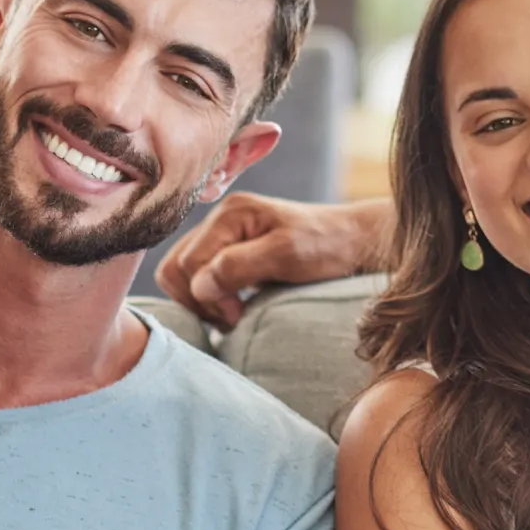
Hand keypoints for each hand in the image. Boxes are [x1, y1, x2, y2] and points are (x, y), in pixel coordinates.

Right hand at [153, 193, 387, 329]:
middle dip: (199, 299)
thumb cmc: (327, 247)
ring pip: (181, 274)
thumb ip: (238, 266)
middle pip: (176, 268)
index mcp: (231, 213)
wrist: (354, 243)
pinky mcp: (227, 251)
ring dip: (201, 300)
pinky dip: (208, 297)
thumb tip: (200, 286)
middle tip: (234, 316)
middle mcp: (220, 219)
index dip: (207, 295)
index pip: (188, 263)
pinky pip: (196, 276)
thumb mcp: (286, 256)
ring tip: (233, 313)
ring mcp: (222, 235)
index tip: (238, 312)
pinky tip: (234, 305)